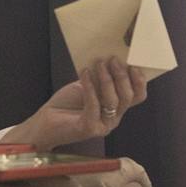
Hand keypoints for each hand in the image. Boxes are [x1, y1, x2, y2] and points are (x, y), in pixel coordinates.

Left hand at [16, 57, 147, 153]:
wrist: (45, 123)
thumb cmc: (66, 104)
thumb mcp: (88, 87)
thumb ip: (101, 78)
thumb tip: (111, 57)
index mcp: (117, 108)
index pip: (138, 96)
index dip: (139, 80)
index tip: (132, 63)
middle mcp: (114, 119)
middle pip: (128, 96)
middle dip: (122, 75)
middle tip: (112, 59)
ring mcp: (103, 125)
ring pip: (114, 100)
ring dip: (107, 78)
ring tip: (98, 63)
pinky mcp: (89, 128)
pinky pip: (94, 105)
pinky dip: (90, 87)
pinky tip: (84, 73)